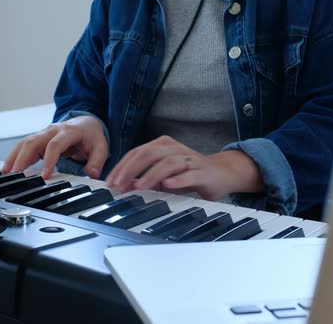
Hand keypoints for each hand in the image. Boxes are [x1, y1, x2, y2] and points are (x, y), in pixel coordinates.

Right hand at [2, 116, 107, 178]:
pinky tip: (9, 168)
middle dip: (23, 157)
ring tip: (7, 171)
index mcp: (69, 132)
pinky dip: (15, 156)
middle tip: (17, 173)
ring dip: (15, 156)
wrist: (86, 122)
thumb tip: (93, 174)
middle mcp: (53, 130)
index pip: (55, 145)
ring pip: (25, 142)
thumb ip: (97, 161)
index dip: (49, 160)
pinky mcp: (39, 139)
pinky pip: (24, 146)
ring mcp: (44, 133)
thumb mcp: (101, 147)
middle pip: (34, 141)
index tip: (45, 176)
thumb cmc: (92, 135)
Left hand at [106, 136, 264, 199]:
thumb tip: (122, 185)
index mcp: (162, 146)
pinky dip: (178, 180)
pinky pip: (189, 174)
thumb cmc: (189, 174)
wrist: (222, 173)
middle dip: (131, 170)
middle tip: (119, 185)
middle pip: (148, 154)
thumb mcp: (163, 175)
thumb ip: (144, 177)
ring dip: (151, 175)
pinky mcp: (203, 172)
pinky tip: (168, 185)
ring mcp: (189, 159)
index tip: (110, 182)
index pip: (137, 152)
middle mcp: (174, 148)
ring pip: (167, 163)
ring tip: (139, 186)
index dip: (122, 167)